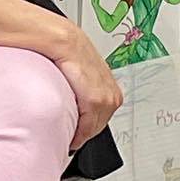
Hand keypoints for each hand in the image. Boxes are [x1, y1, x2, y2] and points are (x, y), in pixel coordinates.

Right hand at [52, 26, 123, 151]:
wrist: (66, 43)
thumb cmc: (71, 56)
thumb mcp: (85, 76)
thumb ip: (85, 90)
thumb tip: (76, 101)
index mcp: (113, 92)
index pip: (102, 121)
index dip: (88, 129)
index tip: (76, 133)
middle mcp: (113, 97)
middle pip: (98, 127)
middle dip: (84, 133)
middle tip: (69, 136)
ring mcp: (106, 100)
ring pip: (92, 129)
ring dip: (80, 134)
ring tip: (67, 135)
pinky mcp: (95, 101)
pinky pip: (87, 128)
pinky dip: (78, 135)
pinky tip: (69, 136)